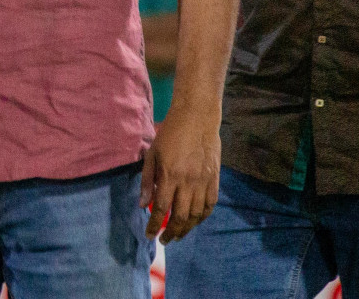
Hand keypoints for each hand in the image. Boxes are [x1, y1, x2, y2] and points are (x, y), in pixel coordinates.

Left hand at [140, 104, 220, 243]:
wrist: (197, 119)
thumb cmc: (170, 134)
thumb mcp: (152, 154)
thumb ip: (148, 180)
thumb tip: (142, 204)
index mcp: (170, 175)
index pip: (161, 208)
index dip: (155, 224)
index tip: (149, 235)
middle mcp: (188, 182)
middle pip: (181, 216)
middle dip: (172, 232)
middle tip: (164, 240)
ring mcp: (204, 182)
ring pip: (197, 214)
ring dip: (188, 228)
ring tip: (178, 234)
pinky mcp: (215, 180)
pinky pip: (210, 205)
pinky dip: (203, 217)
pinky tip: (195, 221)